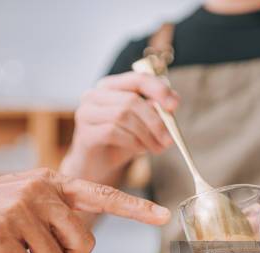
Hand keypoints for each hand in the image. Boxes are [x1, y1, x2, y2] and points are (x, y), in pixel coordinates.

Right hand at [64, 72, 178, 176]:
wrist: (96, 167)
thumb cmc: (120, 142)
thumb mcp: (141, 124)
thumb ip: (154, 112)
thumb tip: (171, 105)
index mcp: (110, 86)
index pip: (137, 79)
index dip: (158, 90)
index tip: (175, 105)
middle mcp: (94, 95)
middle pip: (131, 100)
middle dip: (155, 121)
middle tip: (169, 140)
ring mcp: (86, 113)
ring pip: (123, 116)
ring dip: (146, 134)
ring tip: (156, 148)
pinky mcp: (84, 133)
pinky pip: (112, 132)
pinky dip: (132, 142)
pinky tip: (140, 150)